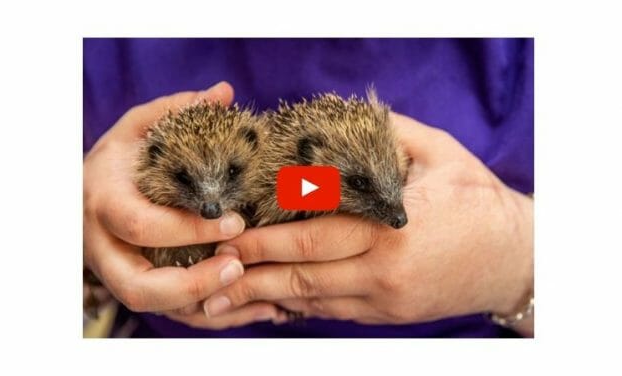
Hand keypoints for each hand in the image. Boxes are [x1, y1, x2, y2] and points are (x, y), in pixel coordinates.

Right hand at [83, 82, 280, 327]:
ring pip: (151, 306)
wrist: (81, 194)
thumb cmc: (117, 160)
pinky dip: (203, 312)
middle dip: (191, 284)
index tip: (236, 222)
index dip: (189, 230)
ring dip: (199, 302)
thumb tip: (223, 92)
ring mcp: (114, 271)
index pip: (142, 226)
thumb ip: (176, 111)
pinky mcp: (131, 283)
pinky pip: (165, 312)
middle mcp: (103, 246)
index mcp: (105, 203)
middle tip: (238, 266)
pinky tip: (244, 302)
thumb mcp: (138, 129)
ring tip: (245, 284)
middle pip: (138, 286)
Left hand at [204, 113, 533, 334]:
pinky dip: (298, 307)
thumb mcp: (439, 153)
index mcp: (393, 229)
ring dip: (265, 298)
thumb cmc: (477, 201)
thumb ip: (387, 133)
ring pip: (313, 302)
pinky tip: (270, 302)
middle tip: (212, 267)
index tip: (231, 235)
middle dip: (253, 272)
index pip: (316, 237)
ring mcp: (385, 300)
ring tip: (223, 297)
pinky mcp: (389, 316)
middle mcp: (384, 272)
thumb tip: (341, 116)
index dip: (268, 240)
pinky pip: (333, 314)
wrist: (517, 257)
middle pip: (305, 275)